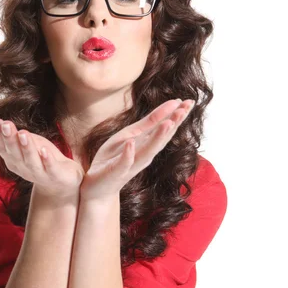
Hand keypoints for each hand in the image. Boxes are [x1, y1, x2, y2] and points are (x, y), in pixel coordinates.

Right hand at [0, 119, 84, 198]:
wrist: (63, 182)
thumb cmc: (40, 159)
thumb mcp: (23, 144)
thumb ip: (6, 137)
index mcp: (14, 160)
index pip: (3, 148)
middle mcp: (24, 168)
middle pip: (15, 153)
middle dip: (10, 138)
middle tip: (6, 124)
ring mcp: (39, 173)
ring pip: (31, 160)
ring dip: (26, 147)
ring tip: (23, 133)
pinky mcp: (54, 175)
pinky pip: (50, 168)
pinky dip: (46, 159)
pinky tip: (44, 150)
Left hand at [79, 99, 194, 200]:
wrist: (98, 187)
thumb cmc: (113, 159)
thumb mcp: (129, 136)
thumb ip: (147, 125)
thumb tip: (168, 107)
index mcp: (146, 144)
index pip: (163, 127)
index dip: (175, 114)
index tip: (190, 100)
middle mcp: (143, 155)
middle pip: (161, 138)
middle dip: (174, 123)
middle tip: (186, 108)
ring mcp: (130, 164)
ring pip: (147, 150)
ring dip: (157, 137)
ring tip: (168, 123)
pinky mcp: (116, 172)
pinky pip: (123, 162)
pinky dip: (128, 154)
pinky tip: (130, 142)